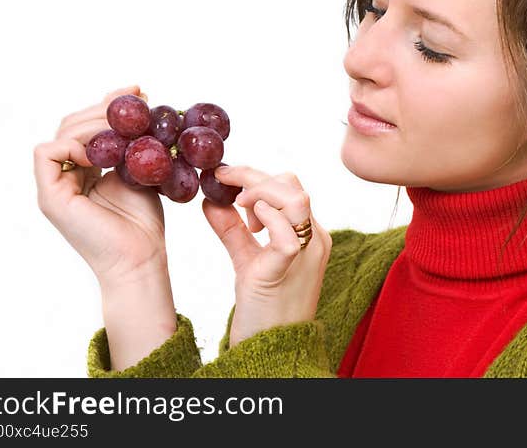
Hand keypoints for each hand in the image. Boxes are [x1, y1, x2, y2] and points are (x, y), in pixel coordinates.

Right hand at [33, 85, 169, 287]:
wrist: (142, 258)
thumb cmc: (144, 223)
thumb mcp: (141, 172)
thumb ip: (131, 145)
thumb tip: (140, 106)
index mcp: (85, 171)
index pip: (86, 127)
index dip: (108, 107)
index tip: (138, 94)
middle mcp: (66, 176)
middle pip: (71, 125)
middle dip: (102, 109)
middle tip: (133, 100)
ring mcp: (55, 187)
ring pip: (60, 134)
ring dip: (93, 123)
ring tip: (125, 124)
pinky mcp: (50, 197)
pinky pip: (47, 153)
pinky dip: (73, 144)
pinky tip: (103, 150)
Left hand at [201, 165, 332, 347]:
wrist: (272, 350)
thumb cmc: (264, 309)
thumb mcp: (248, 261)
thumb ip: (233, 230)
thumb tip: (211, 201)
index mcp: (309, 234)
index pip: (291, 187)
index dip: (257, 175)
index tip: (226, 176)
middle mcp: (315, 239)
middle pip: (293, 185)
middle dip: (255, 177)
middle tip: (227, 187)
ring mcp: (308, 253)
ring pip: (295, 199)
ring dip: (260, 192)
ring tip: (240, 207)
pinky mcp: (290, 269)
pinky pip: (286, 234)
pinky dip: (265, 217)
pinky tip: (248, 224)